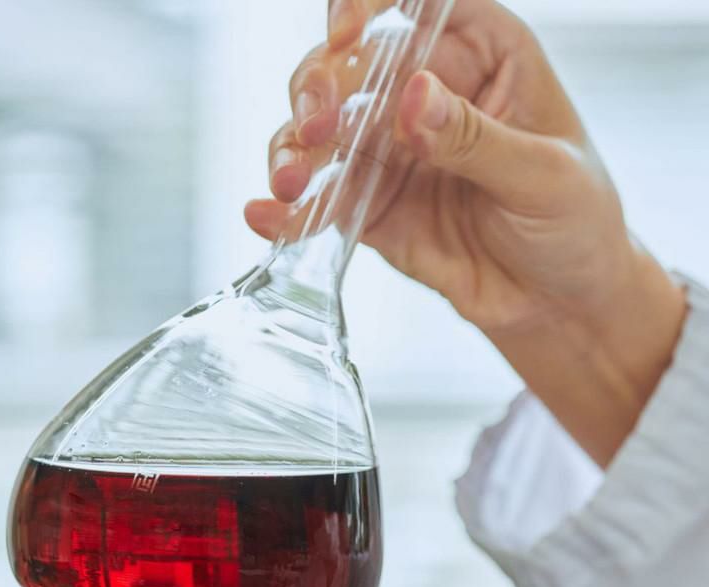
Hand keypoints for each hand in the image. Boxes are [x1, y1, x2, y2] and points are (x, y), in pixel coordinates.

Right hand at [246, 0, 686, 465]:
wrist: (558, 303)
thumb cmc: (574, 223)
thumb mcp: (543, 175)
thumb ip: (474, 138)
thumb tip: (412, 99)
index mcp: (482, 56)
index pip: (413, 9)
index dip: (369, 11)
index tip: (346, 37)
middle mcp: (426, 95)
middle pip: (349, 68)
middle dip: (320, 89)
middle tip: (318, 127)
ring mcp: (391, 153)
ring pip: (321, 132)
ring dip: (294, 149)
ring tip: (290, 180)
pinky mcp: (370, 207)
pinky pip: (323, 200)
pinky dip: (291, 210)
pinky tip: (266, 217)